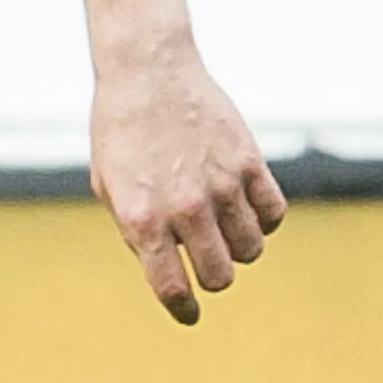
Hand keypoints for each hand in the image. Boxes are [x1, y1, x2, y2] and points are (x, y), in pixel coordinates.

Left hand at [87, 44, 287, 324]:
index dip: (183, 308)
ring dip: (238, 248)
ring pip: (251, 249)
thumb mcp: (108, 184)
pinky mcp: (249, 162)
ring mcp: (221, 185)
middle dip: (213, 277)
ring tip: (223, 226)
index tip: (189, 312)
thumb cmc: (121, 130)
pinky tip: (246, 207)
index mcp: (142, 217)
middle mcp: (184, 207)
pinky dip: (264, 220)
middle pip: (220, 276)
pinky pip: (273, 214)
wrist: (147, 70)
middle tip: (206, 260)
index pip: (172, 287)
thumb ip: (135, 230)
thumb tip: (168, 269)